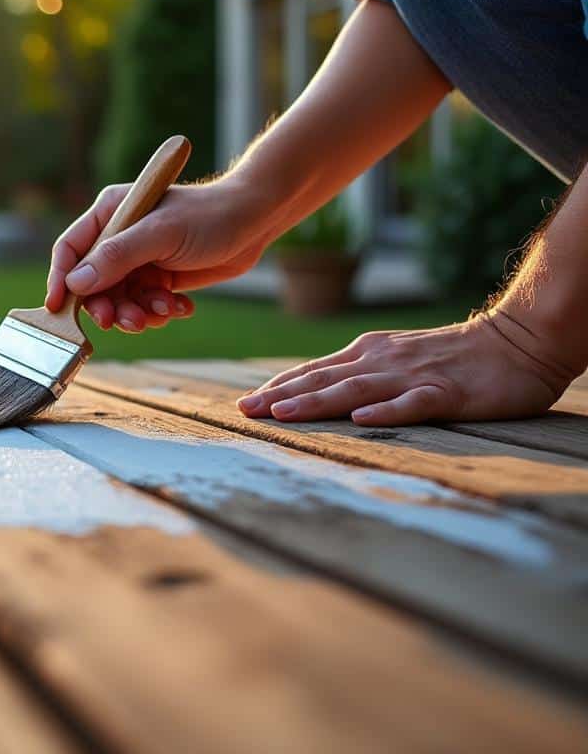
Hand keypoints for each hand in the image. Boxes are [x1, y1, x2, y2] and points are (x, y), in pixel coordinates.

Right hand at [45, 178, 275, 331]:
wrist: (256, 221)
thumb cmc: (210, 216)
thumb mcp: (161, 235)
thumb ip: (117, 258)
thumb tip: (77, 283)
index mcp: (111, 213)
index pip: (71, 249)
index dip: (61, 279)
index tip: (58, 308)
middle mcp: (119, 237)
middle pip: (93, 283)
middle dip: (109, 305)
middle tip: (125, 321)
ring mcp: (139, 259)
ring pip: (119, 299)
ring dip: (137, 313)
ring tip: (162, 312)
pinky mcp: (159, 278)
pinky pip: (144, 305)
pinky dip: (159, 312)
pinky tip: (180, 307)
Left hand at [236, 310, 577, 425]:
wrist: (517, 341)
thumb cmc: (452, 356)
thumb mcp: (395, 358)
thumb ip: (358, 372)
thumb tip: (313, 388)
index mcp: (368, 353)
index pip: (313, 371)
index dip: (277, 387)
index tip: (244, 404)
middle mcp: (382, 361)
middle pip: (323, 380)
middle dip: (281, 396)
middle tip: (244, 412)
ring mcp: (412, 376)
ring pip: (356, 390)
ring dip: (318, 402)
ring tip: (284, 414)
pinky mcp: (446, 394)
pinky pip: (412, 404)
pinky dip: (386, 412)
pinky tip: (362, 420)